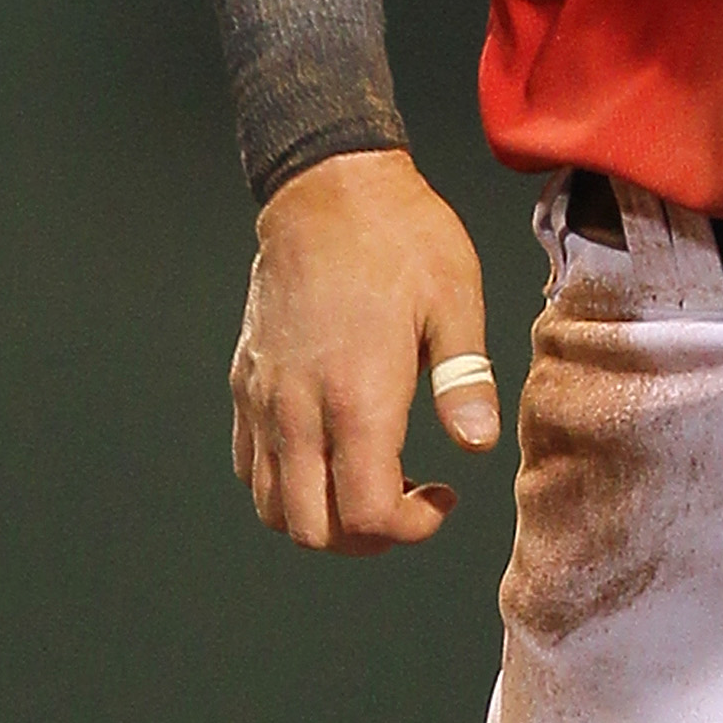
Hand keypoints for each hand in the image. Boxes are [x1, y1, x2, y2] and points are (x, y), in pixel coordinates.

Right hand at [230, 149, 500, 554]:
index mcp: (357, 396)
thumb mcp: (454, 297)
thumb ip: (464, 378)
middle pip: (312, 530)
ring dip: (321, 517)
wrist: (327, 184)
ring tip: (367, 480)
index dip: (412, 528)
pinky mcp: (246, 379)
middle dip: (364, 538)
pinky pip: (249, 463)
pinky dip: (284, 483)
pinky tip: (325, 450)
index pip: (369, 514)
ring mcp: (264, 397)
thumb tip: (476, 443)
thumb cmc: (400, 235)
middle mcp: (299, 408)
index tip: (442, 496)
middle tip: (405, 503)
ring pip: (272, 506)